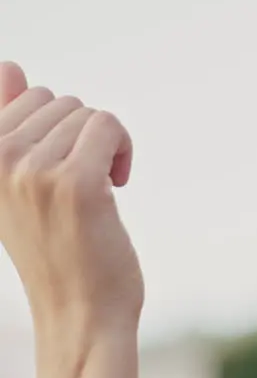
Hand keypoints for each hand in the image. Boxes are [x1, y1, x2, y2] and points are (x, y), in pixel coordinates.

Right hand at [0, 62, 141, 341]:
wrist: (79, 313)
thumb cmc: (55, 247)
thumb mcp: (18, 181)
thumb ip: (7, 121)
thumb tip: (11, 65)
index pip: (28, 92)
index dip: (58, 128)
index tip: (55, 171)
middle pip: (60, 99)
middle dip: (81, 134)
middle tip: (80, 183)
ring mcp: (31, 171)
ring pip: (87, 113)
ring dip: (104, 146)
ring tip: (96, 191)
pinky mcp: (75, 183)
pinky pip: (108, 125)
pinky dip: (123, 149)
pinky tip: (117, 184)